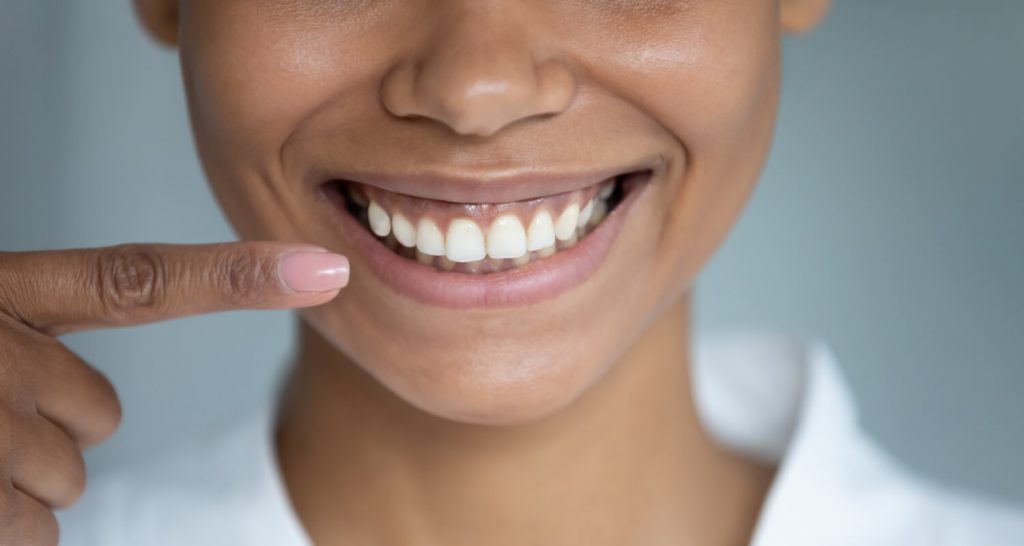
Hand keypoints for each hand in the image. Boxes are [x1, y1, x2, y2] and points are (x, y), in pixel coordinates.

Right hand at [0, 242, 348, 544]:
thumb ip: (33, 342)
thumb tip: (91, 406)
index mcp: (7, 295)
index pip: (140, 280)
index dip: (237, 276)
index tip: (324, 271)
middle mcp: (5, 352)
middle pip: (102, 412)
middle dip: (55, 426)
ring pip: (71, 476)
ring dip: (20, 479)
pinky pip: (38, 531)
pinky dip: (5, 528)